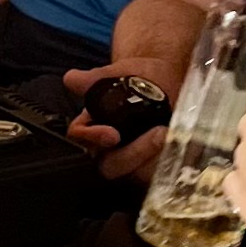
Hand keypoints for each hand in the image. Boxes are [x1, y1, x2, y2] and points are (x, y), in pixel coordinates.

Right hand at [62, 68, 163, 185]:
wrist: (160, 78)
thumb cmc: (132, 78)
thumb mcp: (111, 74)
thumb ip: (90, 80)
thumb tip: (72, 79)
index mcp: (89, 128)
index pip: (79, 140)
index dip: (93, 139)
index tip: (112, 135)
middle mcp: (104, 148)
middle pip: (108, 165)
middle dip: (132, 154)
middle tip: (154, 135)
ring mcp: (128, 158)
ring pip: (133, 172)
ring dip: (151, 157)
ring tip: (166, 134)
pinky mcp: (149, 164)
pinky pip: (152, 172)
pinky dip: (163, 159)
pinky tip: (173, 142)